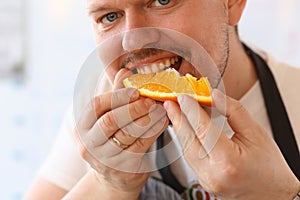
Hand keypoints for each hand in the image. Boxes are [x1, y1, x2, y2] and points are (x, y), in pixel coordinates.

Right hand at [74, 88, 168, 198]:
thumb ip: (116, 95)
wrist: (115, 176)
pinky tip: (163, 122)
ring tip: (161, 109)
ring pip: (127, 134)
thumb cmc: (113, 139)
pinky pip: (141, 146)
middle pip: (111, 121)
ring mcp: (104, 159)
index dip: (117, 96)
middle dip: (133, 108)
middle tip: (151, 100)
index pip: (96, 106)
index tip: (135, 91)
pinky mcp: (122, 169)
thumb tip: (125, 70)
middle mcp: (89, 144)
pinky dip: (154, 131)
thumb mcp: (109, 118)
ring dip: (148, 118)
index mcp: (82, 126)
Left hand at [164, 89, 299, 199]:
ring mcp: (206, 180)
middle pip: (187, 140)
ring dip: (180, 129)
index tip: (183, 97)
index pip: (202, 130)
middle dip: (177, 118)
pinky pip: (189, 157)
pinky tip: (185, 129)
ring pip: (185, 149)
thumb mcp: (256, 133)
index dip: (190, 110)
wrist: (273, 195)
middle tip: (171, 101)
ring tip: (175, 112)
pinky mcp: (203, 181)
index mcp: (228, 162)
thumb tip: (215, 96)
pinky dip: (186, 141)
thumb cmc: (269, 168)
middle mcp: (212, 174)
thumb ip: (234, 112)